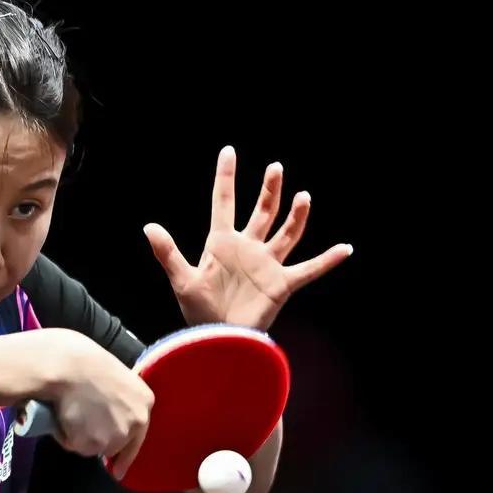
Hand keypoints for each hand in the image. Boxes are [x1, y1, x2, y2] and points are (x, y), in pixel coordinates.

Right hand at [39, 329, 153, 478]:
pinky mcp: (93, 444)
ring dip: (82, 437)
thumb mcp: (114, 378)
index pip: (139, 435)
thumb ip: (119, 400)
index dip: (126, 455)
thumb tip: (107, 416)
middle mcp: (136, 422)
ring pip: (94, 447)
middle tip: (82, 419)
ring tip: (71, 412)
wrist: (66, 367)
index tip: (118, 471)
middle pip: (116, 444)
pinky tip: (65, 417)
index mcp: (145, 401)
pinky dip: (68, 437)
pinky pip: (76, 446)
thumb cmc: (84, 362)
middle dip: (100, 439)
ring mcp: (116, 435)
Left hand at [144, 146, 351, 330]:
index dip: (226, 177)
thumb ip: (167, 253)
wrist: (219, 341)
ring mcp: (266, 265)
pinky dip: (327, 260)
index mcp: (221, 243)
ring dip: (296, 215)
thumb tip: (148, 226)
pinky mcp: (281, 284)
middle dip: (269, 190)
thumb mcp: (182, 280)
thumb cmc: (198, 312)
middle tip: (275, 168)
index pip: (224, 202)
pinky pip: (309, 269)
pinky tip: (345, 248)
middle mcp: (247, 248)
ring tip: (303, 195)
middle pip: (262, 211)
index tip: (229, 151)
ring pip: (286, 232)